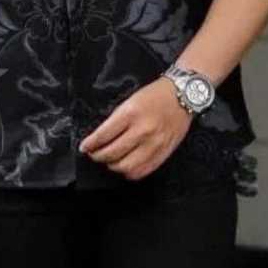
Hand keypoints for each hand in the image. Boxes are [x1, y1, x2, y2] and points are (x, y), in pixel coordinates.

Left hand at [78, 76, 192, 180]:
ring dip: (113, 166)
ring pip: (126, 166)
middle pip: (112, 153)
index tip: (84, 147)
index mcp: (131, 113)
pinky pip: (142, 171)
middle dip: (98, 156)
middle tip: (94, 154)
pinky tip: (126, 166)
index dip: (90, 144)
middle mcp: (142, 130)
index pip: (103, 135)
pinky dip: (130, 172)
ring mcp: (153, 144)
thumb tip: (100, 137)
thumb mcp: (130, 100)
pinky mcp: (163, 153)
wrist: (182, 95)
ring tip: (109, 160)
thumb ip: (116, 120)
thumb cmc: (156, 95)